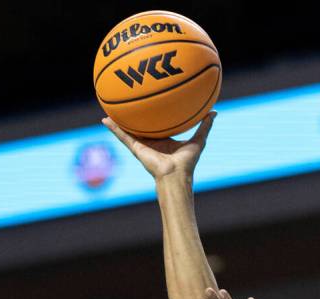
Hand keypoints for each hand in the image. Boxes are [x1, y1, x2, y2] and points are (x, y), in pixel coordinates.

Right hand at [101, 112, 215, 179]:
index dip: (154, 116)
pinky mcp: (136, 149)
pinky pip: (122, 137)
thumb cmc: (187, 163)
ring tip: (109, 107)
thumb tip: (214, 111)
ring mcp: (142, 146)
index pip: (158, 126)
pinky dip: (114, 128)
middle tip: (128, 101)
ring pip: (128, 131)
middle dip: (135, 117)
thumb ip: (205, 126)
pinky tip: (105, 119)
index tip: (151, 104)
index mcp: (164, 141)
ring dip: (119, 121)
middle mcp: (152, 143)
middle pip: (141, 127)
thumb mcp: (198, 140)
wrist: (175, 175)